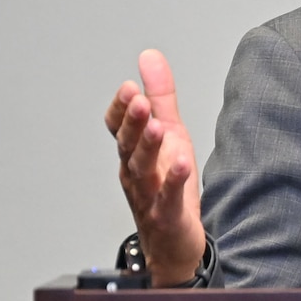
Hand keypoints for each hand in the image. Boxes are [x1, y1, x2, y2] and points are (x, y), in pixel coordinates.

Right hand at [104, 49, 207, 286]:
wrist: (173, 243)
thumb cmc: (168, 185)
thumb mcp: (170, 133)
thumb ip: (160, 96)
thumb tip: (149, 57)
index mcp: (134, 151)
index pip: (118, 127)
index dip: (121, 109)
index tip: (129, 87)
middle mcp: (135, 172)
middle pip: (128, 144)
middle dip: (132, 122)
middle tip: (138, 100)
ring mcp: (149, 195)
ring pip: (142, 169)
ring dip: (148, 147)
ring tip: (157, 127)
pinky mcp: (168, 215)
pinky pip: (168, 197)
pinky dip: (173, 181)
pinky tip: (182, 166)